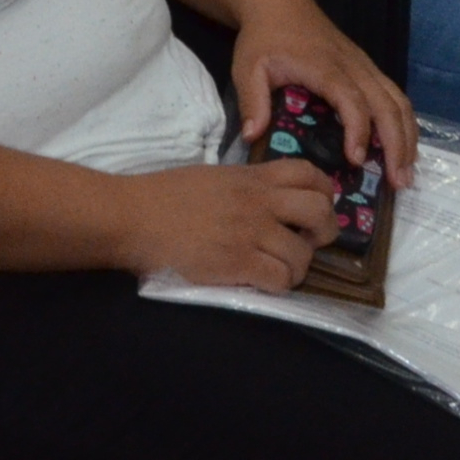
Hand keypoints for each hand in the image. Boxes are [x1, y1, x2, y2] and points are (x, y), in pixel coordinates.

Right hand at [118, 157, 338, 289]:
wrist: (134, 217)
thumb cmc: (165, 195)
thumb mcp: (214, 177)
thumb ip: (246, 186)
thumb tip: (269, 202)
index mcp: (252, 177)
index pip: (309, 173)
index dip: (326, 191)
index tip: (319, 206)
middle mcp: (258, 202)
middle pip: (320, 211)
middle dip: (325, 231)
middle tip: (310, 242)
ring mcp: (250, 233)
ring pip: (303, 255)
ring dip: (297, 268)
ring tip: (279, 270)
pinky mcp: (238, 263)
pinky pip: (280, 279)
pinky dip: (278, 286)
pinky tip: (262, 282)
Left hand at [231, 0, 416, 187]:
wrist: (280, 3)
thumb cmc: (265, 37)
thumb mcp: (248, 67)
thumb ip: (252, 101)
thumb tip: (254, 137)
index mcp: (325, 68)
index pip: (351, 100)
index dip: (358, 131)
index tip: (356, 160)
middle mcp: (354, 67)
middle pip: (387, 105)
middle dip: (397, 145)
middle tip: (398, 182)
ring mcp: (365, 66)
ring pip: (398, 100)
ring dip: (407, 136)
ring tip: (406, 173)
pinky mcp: (367, 68)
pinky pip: (394, 95)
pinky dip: (404, 123)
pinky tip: (403, 148)